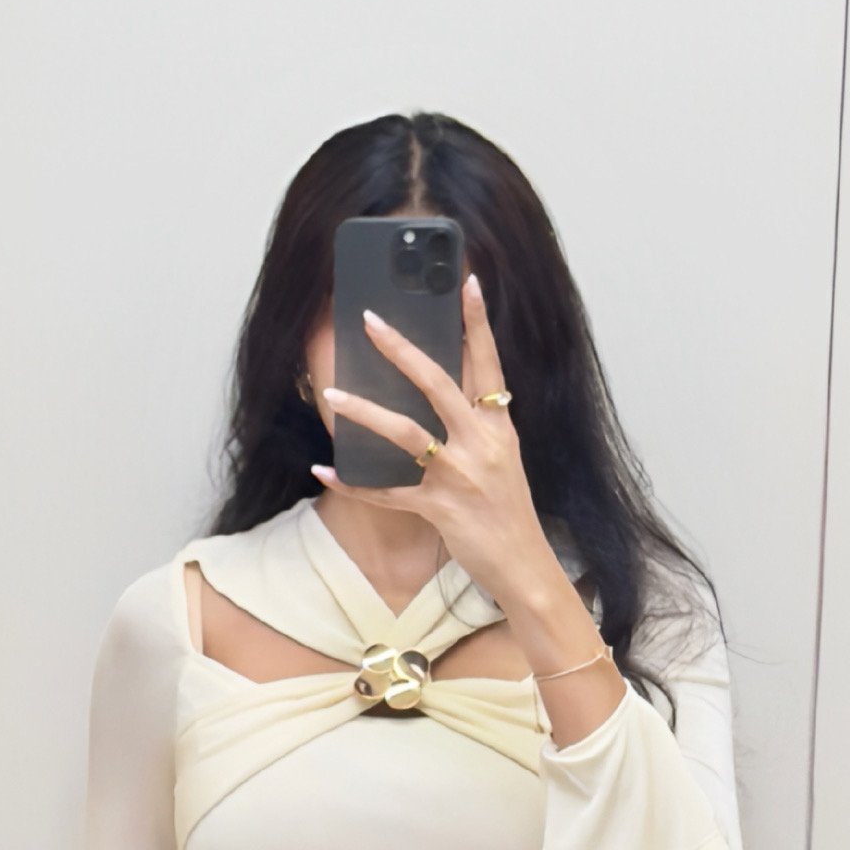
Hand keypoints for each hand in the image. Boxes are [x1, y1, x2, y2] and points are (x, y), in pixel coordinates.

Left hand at [319, 273, 620, 735]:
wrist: (524, 568)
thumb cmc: (510, 515)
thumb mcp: (504, 460)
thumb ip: (480, 426)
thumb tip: (451, 395)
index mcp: (500, 426)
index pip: (488, 363)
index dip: (477, 322)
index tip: (466, 281)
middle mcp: (481, 444)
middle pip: (438, 383)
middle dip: (402, 350)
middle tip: (370, 320)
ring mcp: (460, 476)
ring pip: (406, 432)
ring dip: (366, 411)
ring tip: (333, 392)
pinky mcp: (440, 510)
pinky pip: (388, 493)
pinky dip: (355, 485)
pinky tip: (324, 471)